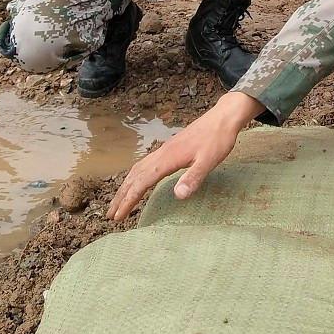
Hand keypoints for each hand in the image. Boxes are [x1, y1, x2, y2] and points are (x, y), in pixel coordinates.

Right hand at [107, 91, 264, 220]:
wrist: (223, 117)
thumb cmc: (218, 139)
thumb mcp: (210, 161)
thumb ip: (193, 177)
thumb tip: (177, 196)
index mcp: (168, 158)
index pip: (142, 182)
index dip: (129, 200)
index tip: (118, 216)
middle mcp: (161, 153)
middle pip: (135, 176)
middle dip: (121, 195)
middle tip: (110, 214)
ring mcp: (164, 150)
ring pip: (138, 169)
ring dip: (126, 185)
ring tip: (118, 201)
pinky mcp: (170, 148)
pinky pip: (146, 164)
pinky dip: (136, 175)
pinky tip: (139, 180)